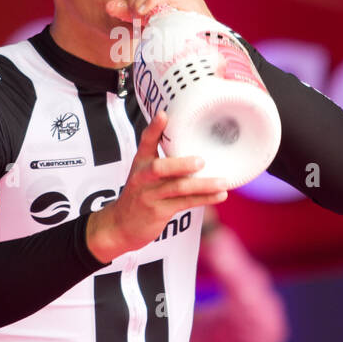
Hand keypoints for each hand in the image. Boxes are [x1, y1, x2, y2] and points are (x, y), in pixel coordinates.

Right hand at [85, 109, 227, 263]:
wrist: (120, 226)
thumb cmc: (138, 196)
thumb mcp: (143, 174)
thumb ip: (163, 160)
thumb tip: (191, 146)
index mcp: (140, 163)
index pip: (145, 142)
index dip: (154, 128)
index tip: (164, 115)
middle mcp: (143, 177)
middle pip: (159, 168)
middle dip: (181, 164)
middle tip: (202, 161)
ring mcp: (149, 196)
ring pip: (177, 188)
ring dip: (202, 185)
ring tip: (223, 182)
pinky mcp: (158, 212)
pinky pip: (184, 203)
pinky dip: (204, 199)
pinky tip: (220, 195)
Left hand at [105, 0, 213, 22]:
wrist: (202, 45)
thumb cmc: (175, 32)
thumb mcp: (149, 19)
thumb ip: (130, 11)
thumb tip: (108, 6)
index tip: (131, 9)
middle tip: (134, 16)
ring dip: (139, 2)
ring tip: (140, 19)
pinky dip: (149, 3)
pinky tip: (145, 15)